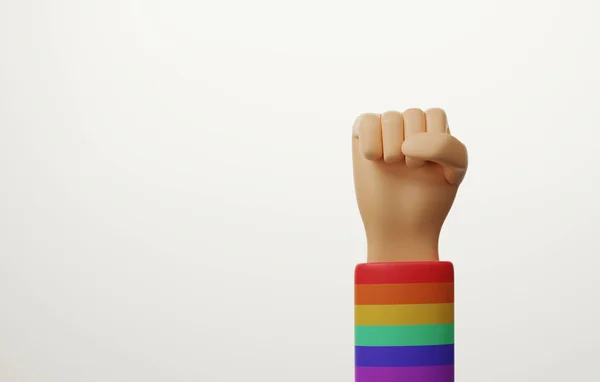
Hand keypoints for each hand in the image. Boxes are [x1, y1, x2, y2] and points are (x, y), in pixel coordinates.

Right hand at [352, 108, 467, 261]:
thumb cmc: (427, 200)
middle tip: (409, 169)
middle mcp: (407, 127)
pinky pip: (365, 121)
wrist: (399, 227)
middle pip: (412, 114)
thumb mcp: (454, 172)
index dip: (433, 143)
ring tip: (391, 165)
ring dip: (392, 147)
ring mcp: (383, 131)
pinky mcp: (362, 137)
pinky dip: (370, 141)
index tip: (430, 169)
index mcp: (432, 130)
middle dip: (413, 147)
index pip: (434, 115)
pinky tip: (373, 159)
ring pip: (390, 117)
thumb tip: (405, 144)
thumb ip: (446, 147)